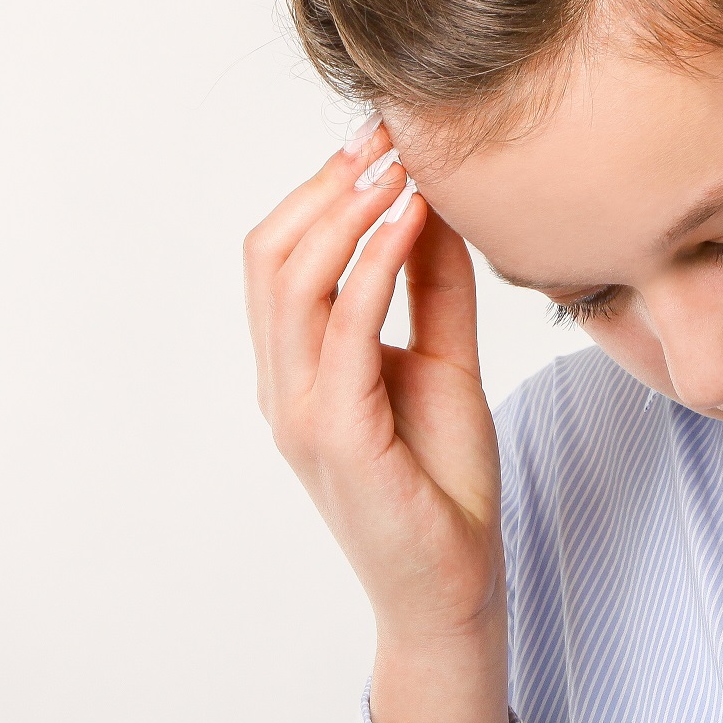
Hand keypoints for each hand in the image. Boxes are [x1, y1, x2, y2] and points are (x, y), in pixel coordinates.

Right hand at [245, 119, 510, 722]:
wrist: (453, 588)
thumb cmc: (443, 482)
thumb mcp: (443, 360)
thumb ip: (433, 289)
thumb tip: (437, 204)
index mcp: (297, 368)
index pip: (280, 256)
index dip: (323, 187)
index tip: (382, 136)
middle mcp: (283, 385)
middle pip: (269, 255)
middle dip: (327, 184)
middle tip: (387, 135)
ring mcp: (300, 411)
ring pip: (292, 280)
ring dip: (347, 209)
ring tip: (400, 165)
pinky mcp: (336, 437)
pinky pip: (343, 330)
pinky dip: (375, 262)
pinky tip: (413, 221)